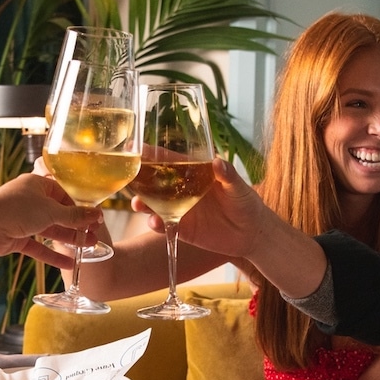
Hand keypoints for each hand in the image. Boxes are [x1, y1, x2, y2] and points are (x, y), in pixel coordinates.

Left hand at [0, 173, 101, 266]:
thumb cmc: (17, 208)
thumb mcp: (52, 211)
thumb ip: (75, 216)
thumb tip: (96, 215)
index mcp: (37, 185)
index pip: (63, 194)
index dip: (79, 207)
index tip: (94, 218)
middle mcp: (30, 201)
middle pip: (58, 214)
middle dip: (77, 226)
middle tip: (95, 236)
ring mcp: (22, 220)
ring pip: (49, 231)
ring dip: (68, 240)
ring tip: (89, 248)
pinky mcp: (16, 238)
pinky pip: (38, 247)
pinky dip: (52, 255)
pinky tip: (68, 264)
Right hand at [142, 159, 275, 256]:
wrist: (252, 234)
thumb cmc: (246, 203)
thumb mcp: (239, 187)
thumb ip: (228, 175)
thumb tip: (217, 162)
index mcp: (193, 173)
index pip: (168, 160)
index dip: (151, 153)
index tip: (134, 146)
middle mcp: (182, 190)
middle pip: (154, 182)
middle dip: (139, 180)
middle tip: (128, 178)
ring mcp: (180, 209)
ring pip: (154, 204)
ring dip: (143, 203)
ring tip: (137, 204)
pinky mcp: (182, 229)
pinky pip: (164, 225)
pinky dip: (157, 223)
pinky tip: (154, 222)